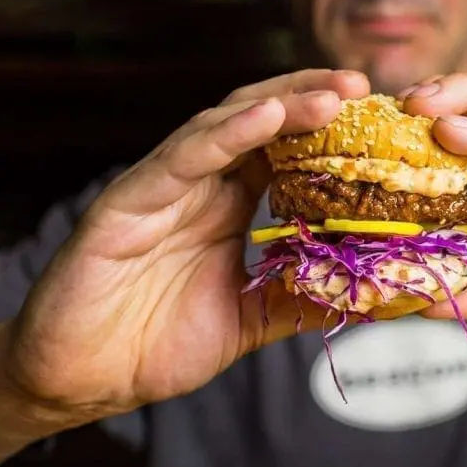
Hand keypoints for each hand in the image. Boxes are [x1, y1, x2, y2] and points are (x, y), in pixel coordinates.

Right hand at [4, 70, 368, 429]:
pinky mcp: (129, 200)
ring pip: (225, 126)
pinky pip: (182, 157)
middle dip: (311, 98)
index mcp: (227, 207)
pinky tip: (267, 116)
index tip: (379, 122)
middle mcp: (200, 187)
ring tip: (331, 97)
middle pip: (260, 122)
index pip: (283, 151)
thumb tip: (369, 297)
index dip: (328, 132)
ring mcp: (165, 189)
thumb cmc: (156, 344)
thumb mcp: (252, 322)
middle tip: (362, 87)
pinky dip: (226, 133)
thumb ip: (302, 301)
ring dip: (281, 106)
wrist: (86, 379)